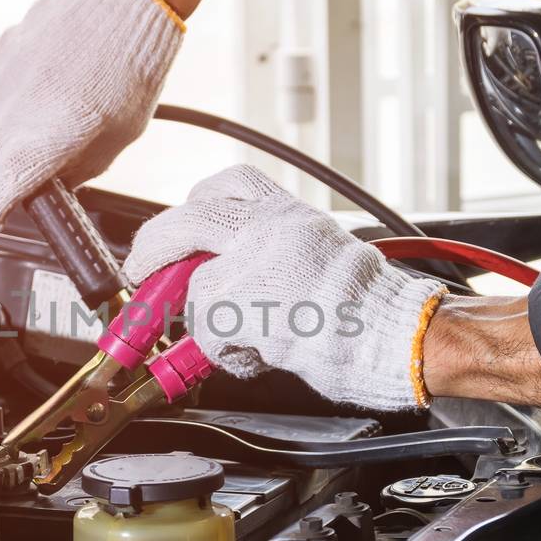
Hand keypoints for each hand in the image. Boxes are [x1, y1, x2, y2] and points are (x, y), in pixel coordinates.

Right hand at [0, 0, 183, 231]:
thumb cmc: (129, 71)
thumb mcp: (115, 140)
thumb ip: (78, 169)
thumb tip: (58, 182)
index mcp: (33, 147)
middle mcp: (4, 118)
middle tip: (15, 184)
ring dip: (9, 133)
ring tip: (52, 117)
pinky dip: (16, 96)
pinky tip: (52, 83)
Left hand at [123, 166, 447, 409]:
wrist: (397, 334)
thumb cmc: (369, 308)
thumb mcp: (318, 250)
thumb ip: (270, 250)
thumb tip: (222, 268)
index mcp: (289, 212)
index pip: (226, 185)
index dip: (192, 205)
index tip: (178, 224)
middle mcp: (270, 228)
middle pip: (187, 223)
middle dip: (154, 248)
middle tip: (143, 271)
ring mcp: (255, 264)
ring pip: (196, 290)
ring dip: (207, 321)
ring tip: (245, 338)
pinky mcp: (245, 305)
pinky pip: (207, 333)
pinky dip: (224, 352)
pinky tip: (255, 354)